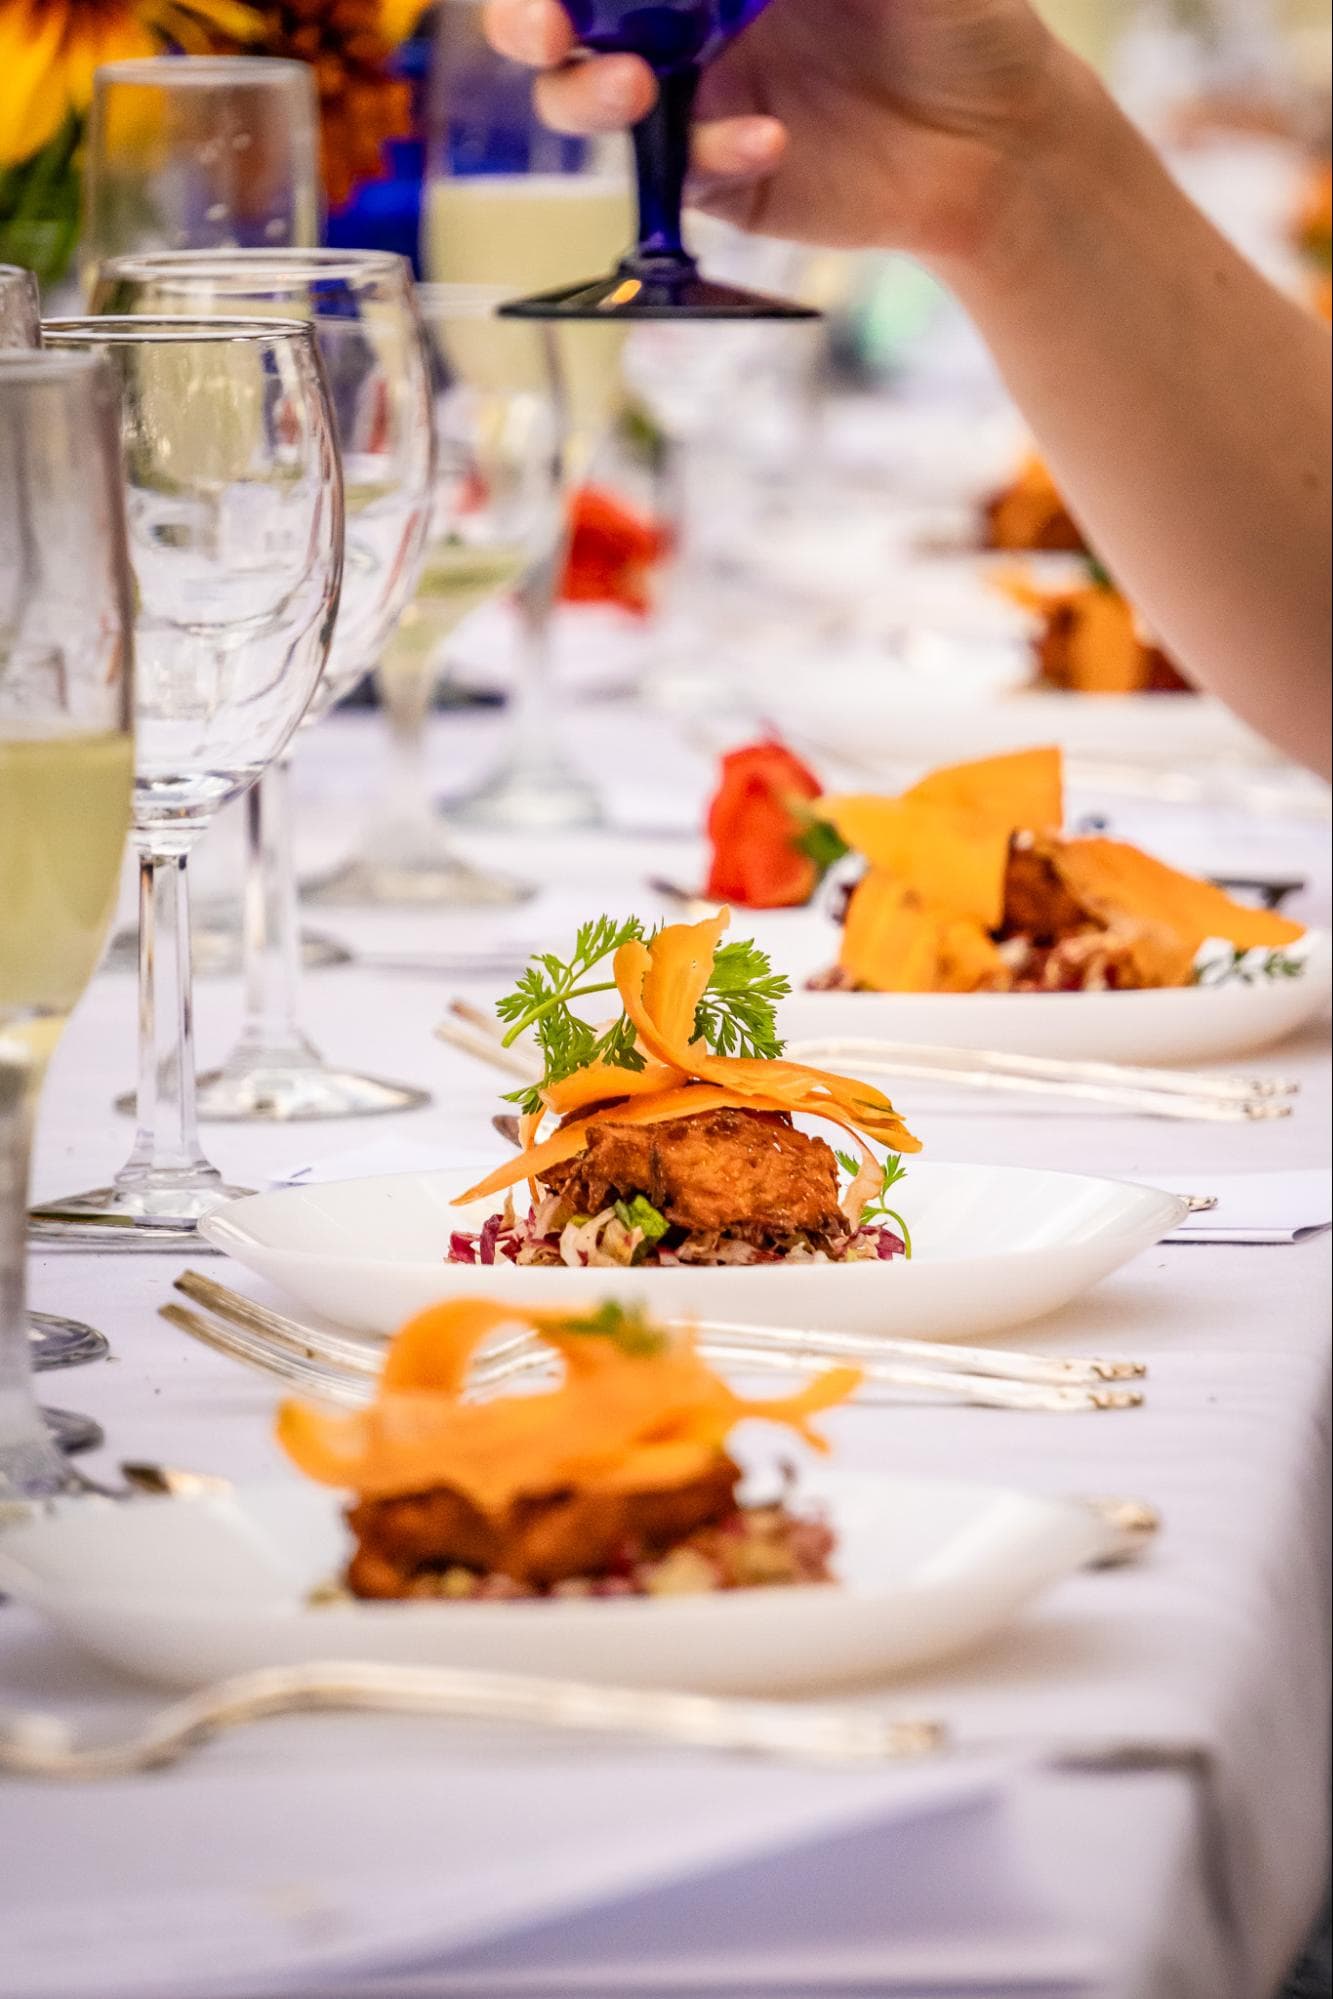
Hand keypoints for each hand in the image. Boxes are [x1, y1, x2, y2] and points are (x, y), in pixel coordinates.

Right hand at [481, 0, 1078, 264]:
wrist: (1001, 134)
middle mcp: (684, 17)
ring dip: (587, 93)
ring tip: (633, 89)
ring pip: (589, 98)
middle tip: (548, 25)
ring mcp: (696, 97)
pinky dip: (708, 154)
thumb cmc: (952, 10)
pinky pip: (679, 171)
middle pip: (563, 19)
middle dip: (528, 19)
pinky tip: (769, 139)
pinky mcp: (722, 178)